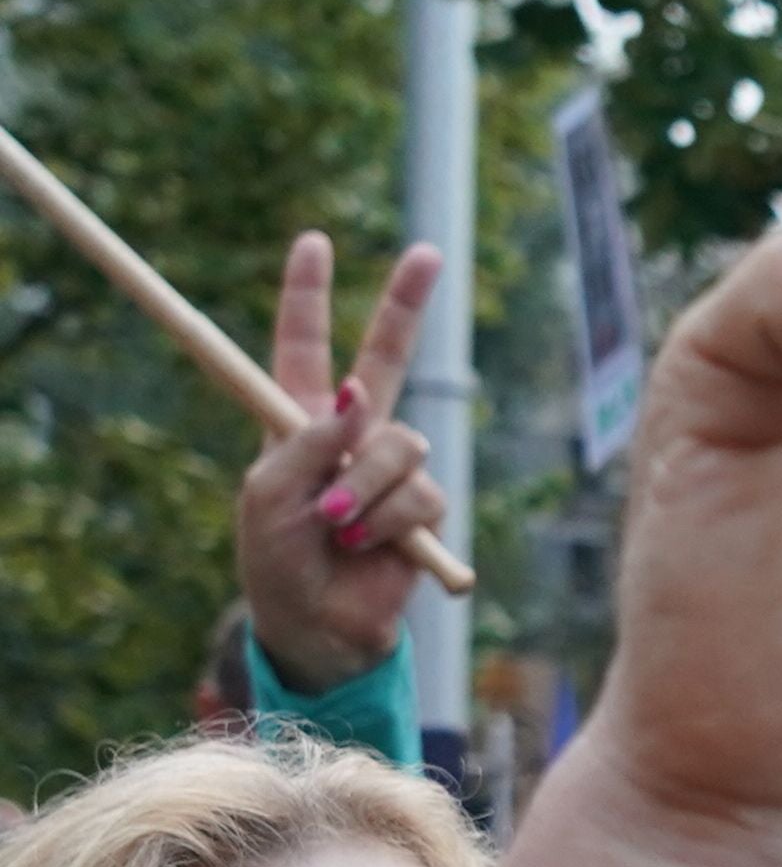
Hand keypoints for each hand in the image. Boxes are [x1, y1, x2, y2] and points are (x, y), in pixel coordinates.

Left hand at [235, 232, 445, 691]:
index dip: (307, 294)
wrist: (318, 624)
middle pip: (386, 355)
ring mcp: (391, 470)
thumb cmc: (276, 560)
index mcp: (300, 421)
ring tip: (337, 525)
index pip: (303, 345)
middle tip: (429, 253)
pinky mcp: (423, 509)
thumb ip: (305, 441)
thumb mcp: (266, 495)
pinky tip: (365, 544)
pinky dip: (389, 518)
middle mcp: (352, 435)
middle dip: (406, 304)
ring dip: (366, 485)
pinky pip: (421, 492)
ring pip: (402, 443)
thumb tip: (355, 399)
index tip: (314, 241)